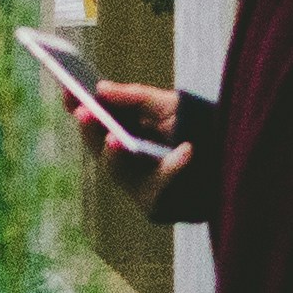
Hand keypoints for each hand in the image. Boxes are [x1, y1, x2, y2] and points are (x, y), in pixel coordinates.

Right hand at [78, 77, 195, 199]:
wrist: (225, 165)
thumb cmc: (195, 131)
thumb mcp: (169, 106)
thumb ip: (137, 97)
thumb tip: (100, 88)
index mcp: (122, 134)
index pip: (93, 122)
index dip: (78, 108)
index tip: (68, 91)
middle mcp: (123, 161)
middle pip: (98, 147)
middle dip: (90, 131)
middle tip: (85, 113)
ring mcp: (135, 184)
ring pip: (117, 171)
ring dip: (115, 156)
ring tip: (115, 139)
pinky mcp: (155, 203)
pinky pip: (159, 187)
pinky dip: (174, 169)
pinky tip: (187, 151)